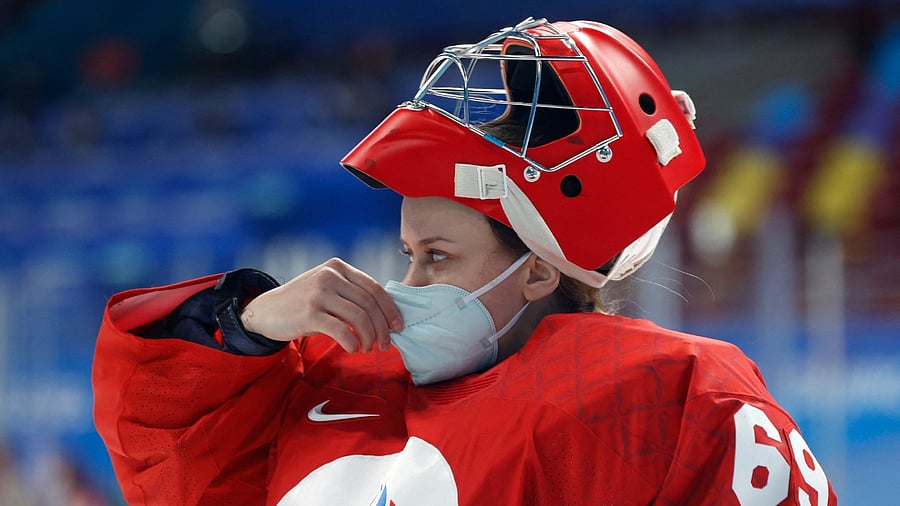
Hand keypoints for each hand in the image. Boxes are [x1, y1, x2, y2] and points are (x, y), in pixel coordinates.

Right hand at [240, 258, 402, 352]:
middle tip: (385, 345)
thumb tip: (385, 316)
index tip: (398, 326)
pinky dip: (352, 343)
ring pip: (359, 317)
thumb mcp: (328, 289)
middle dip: (382, 328)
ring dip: (369, 338)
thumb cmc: (303, 303)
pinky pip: (341, 330)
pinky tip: (353, 349)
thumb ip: (352, 295)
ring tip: (367, 349)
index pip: (374, 288)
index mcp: (338, 267)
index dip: (390, 309)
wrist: (267, 311)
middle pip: (369, 304)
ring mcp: (319, 293)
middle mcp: (330, 275)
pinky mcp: (310, 312)